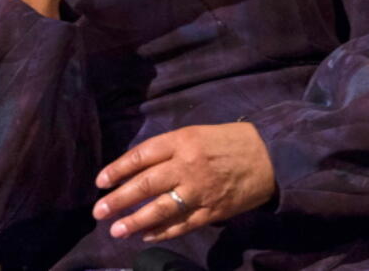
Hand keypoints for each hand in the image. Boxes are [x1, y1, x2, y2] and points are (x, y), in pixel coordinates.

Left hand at [92, 123, 274, 242]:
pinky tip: (146, 235)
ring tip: (116, 230)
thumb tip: (137, 168)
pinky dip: (163, 231)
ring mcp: (200, 191)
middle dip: (119, 199)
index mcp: (181, 141)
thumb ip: (168, 149)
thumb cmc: (228, 141)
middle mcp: (187, 166)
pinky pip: (182, 224)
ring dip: (136, 221)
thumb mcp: (195, 133)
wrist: (270, 157)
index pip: (141, 156)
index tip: (100, 181)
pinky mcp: (212, 211)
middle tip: (98, 211)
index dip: (118, 169)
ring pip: (161, 208)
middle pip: (146, 183)